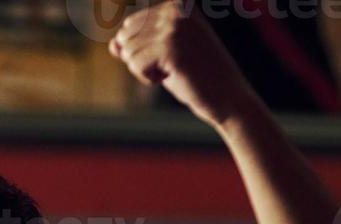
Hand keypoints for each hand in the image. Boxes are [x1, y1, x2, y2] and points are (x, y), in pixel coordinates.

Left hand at [109, 1, 255, 128]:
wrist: (227, 96)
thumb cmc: (196, 76)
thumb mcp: (163, 54)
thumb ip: (138, 44)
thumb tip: (112, 45)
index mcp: (177, 4)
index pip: (130, 25)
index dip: (142, 49)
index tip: (171, 55)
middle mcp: (175, 9)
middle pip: (126, 36)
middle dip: (141, 58)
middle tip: (171, 65)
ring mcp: (173, 26)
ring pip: (128, 52)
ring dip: (146, 70)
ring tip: (174, 70)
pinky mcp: (169, 46)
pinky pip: (134, 65)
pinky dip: (148, 78)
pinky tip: (172, 76)